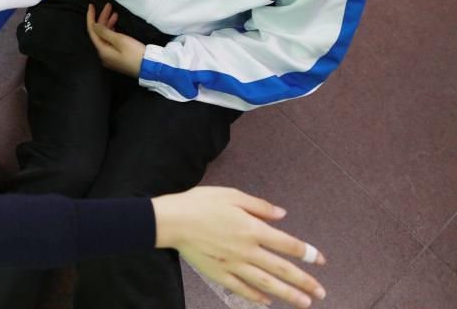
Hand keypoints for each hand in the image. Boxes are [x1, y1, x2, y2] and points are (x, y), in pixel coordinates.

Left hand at [86, 3, 145, 77]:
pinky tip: (115, 25)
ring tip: (114, 13)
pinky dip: (112, 32)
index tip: (91, 6)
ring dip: (108, 25)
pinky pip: (110, 42)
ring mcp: (110, 57)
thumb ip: (105, 32)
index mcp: (102, 51)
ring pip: (105, 38)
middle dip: (103, 19)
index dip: (90, 18)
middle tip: (109, 6)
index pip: (92, 31)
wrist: (150, 68)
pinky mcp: (117, 57)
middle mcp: (103, 55)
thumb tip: (94, 25)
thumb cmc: (135, 53)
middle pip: (99, 34)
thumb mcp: (120, 40)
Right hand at [154, 187, 326, 307]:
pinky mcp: (219, 274)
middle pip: (282, 269)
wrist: (172, 221)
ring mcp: (233, 265)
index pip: (288, 244)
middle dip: (305, 282)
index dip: (308, 253)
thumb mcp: (232, 195)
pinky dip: (256, 297)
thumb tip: (282, 215)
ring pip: (266, 284)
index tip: (321, 260)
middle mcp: (247, 250)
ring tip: (304, 303)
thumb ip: (259, 206)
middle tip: (321, 292)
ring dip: (288, 295)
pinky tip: (266, 302)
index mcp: (252, 229)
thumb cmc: (200, 203)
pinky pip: (242, 289)